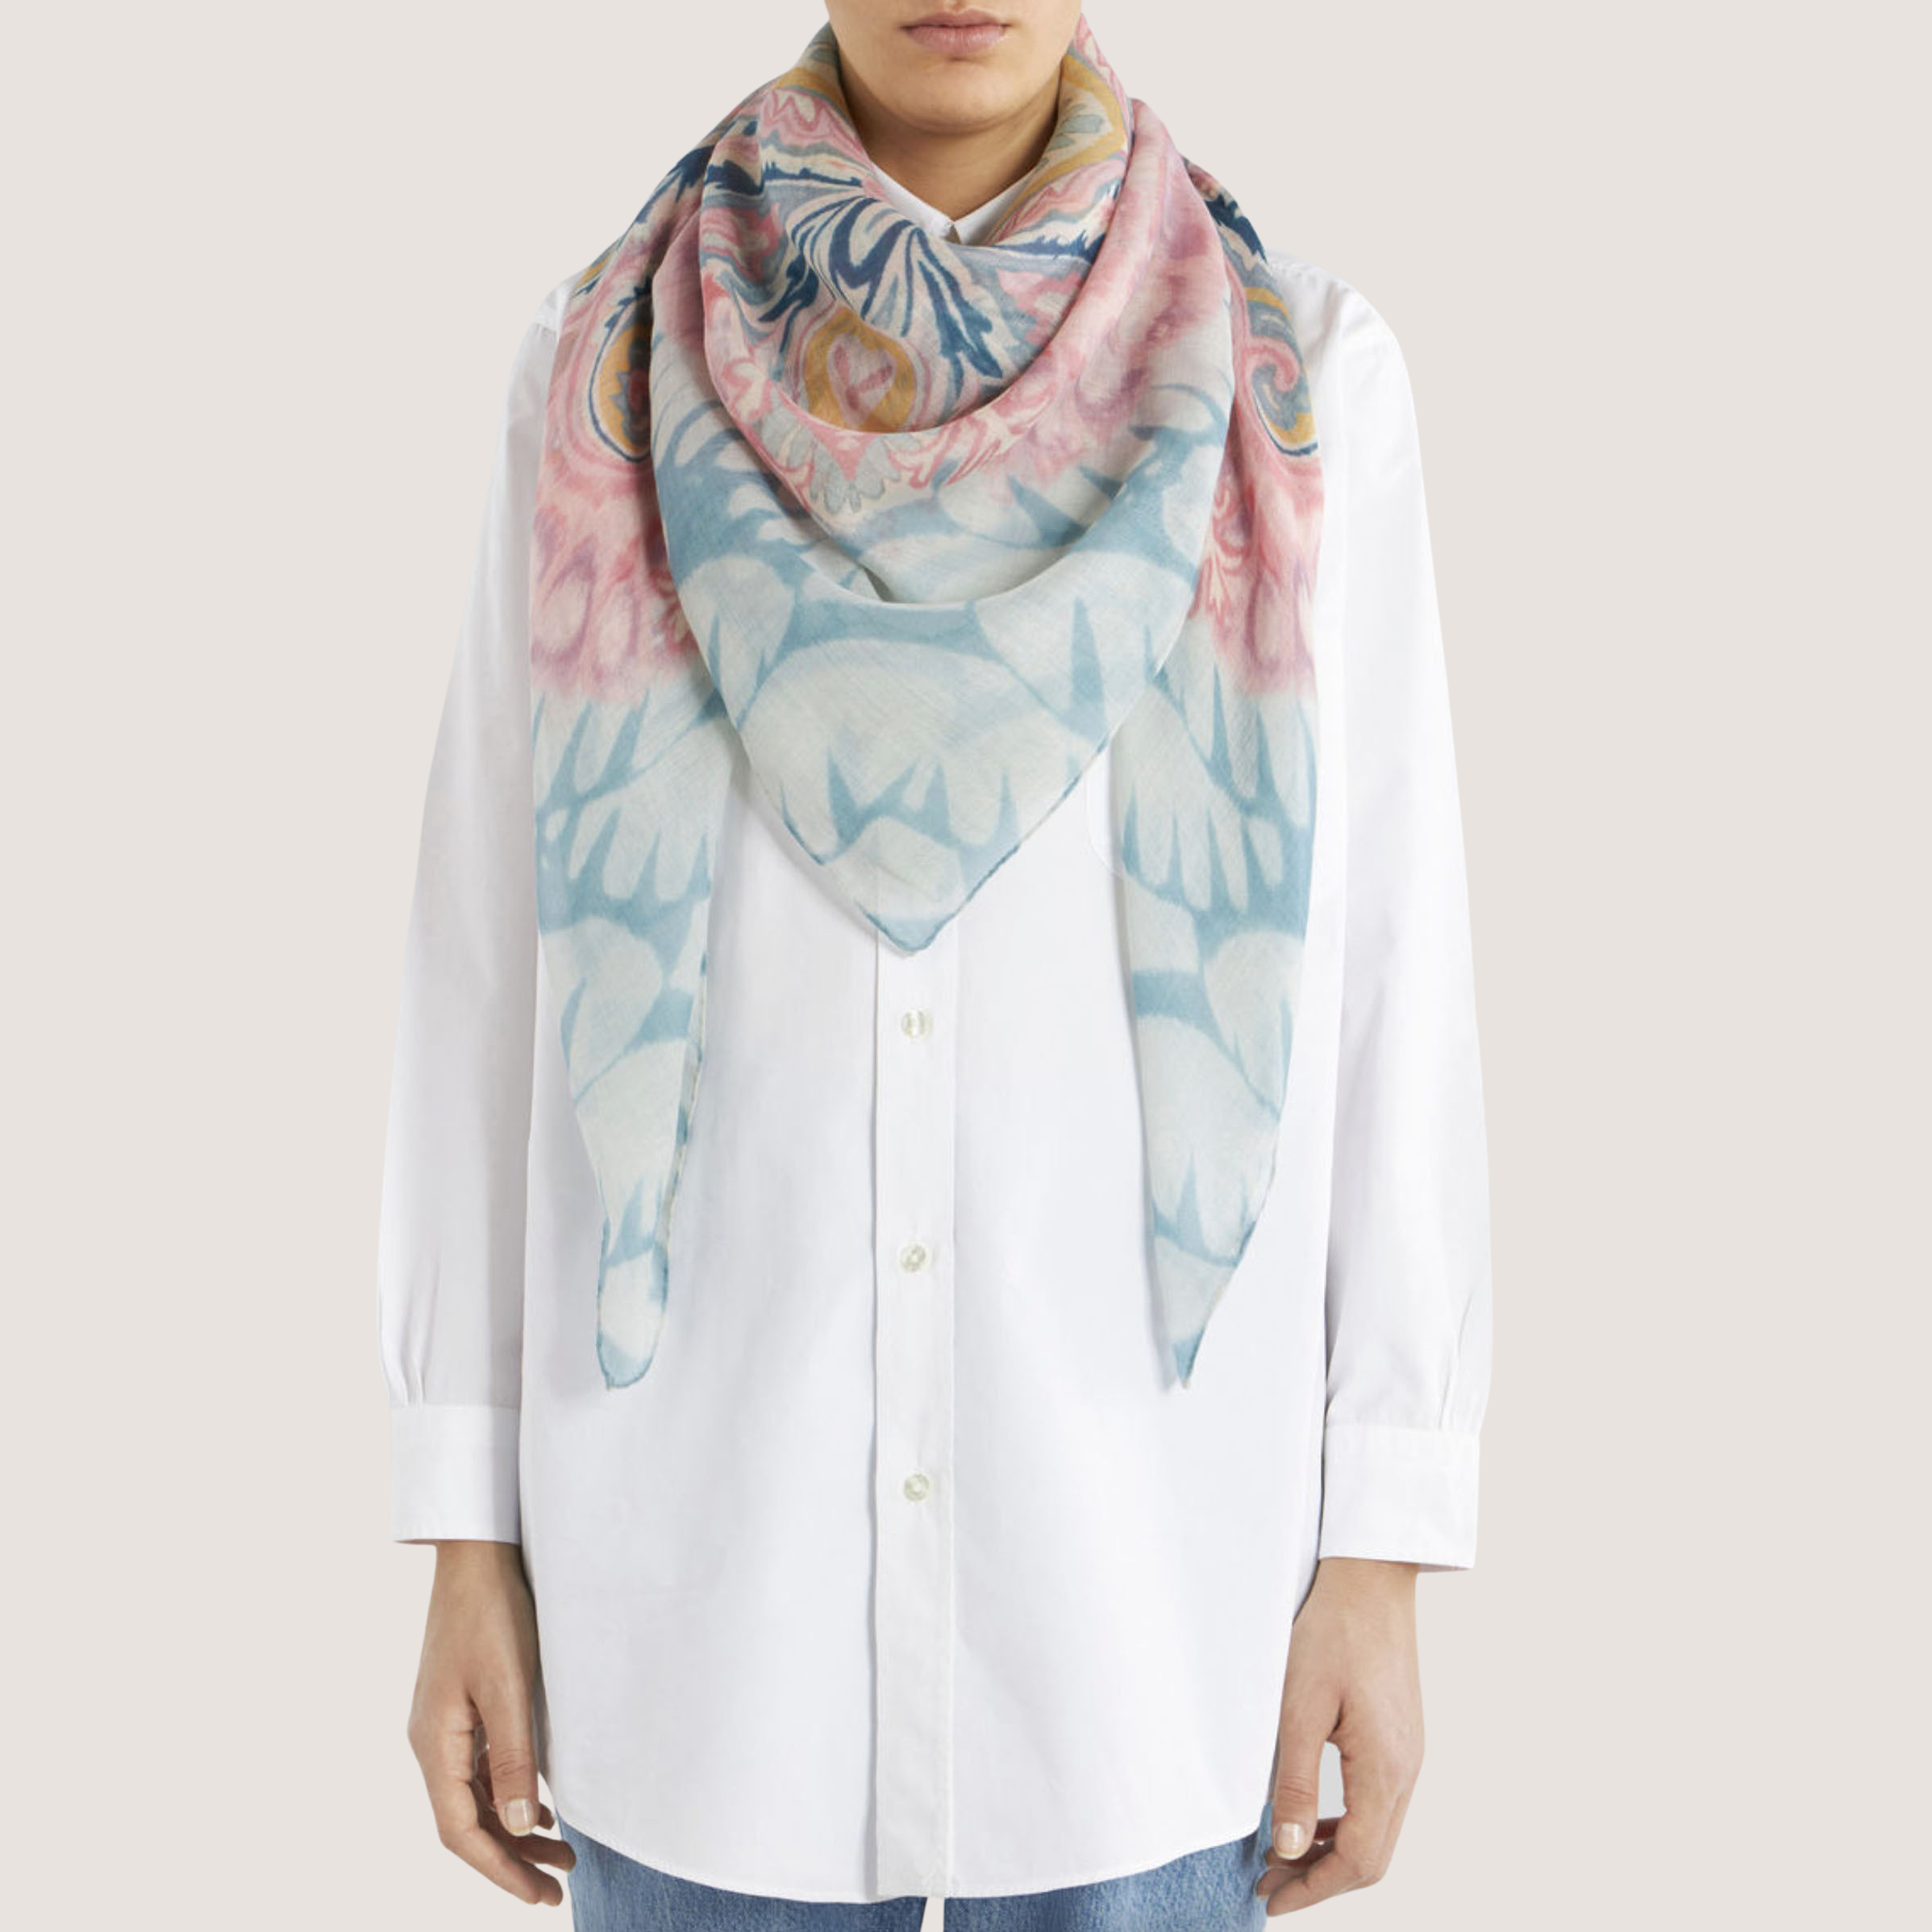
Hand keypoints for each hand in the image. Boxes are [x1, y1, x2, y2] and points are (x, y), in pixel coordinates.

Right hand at [406, 1540, 575, 1904]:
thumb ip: (513, 1756)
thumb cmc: (492, 1614)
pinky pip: (479, 1768)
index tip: (540, 1895)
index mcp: (435, 1743)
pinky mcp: (461, 1705)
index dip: (500, 1869)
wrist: (476, 1555)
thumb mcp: (509, 1687)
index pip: (461, 1830)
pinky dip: (507, 1793)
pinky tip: (539, 1801)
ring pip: (475, 1796)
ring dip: (513, 1826)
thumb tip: (517, 1824)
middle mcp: (432, 1740)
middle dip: (511, 1857)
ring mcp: (444, 1723)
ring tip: (559, 1850)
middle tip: (559, 1883)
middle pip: (467, 1819)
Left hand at [1256, 1557, 1423, 1914]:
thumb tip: (1286, 1848)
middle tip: (1268, 1885)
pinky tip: (1310, 1819)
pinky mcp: (1400, 1738)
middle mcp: (1407, 1769)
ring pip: (1376, 1832)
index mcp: (1386, 1768)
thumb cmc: (1333, 1631)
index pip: (1357, 1860)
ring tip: (1280, 1858)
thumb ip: (1293, 1781)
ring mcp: (1408, 1754)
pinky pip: (1377, 1802)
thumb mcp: (1299, 1706)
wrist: (1371, 1579)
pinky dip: (1343, 1823)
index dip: (1313, 1888)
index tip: (1271, 1899)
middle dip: (1320, 1879)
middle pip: (1372, 1857)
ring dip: (1330, 1853)